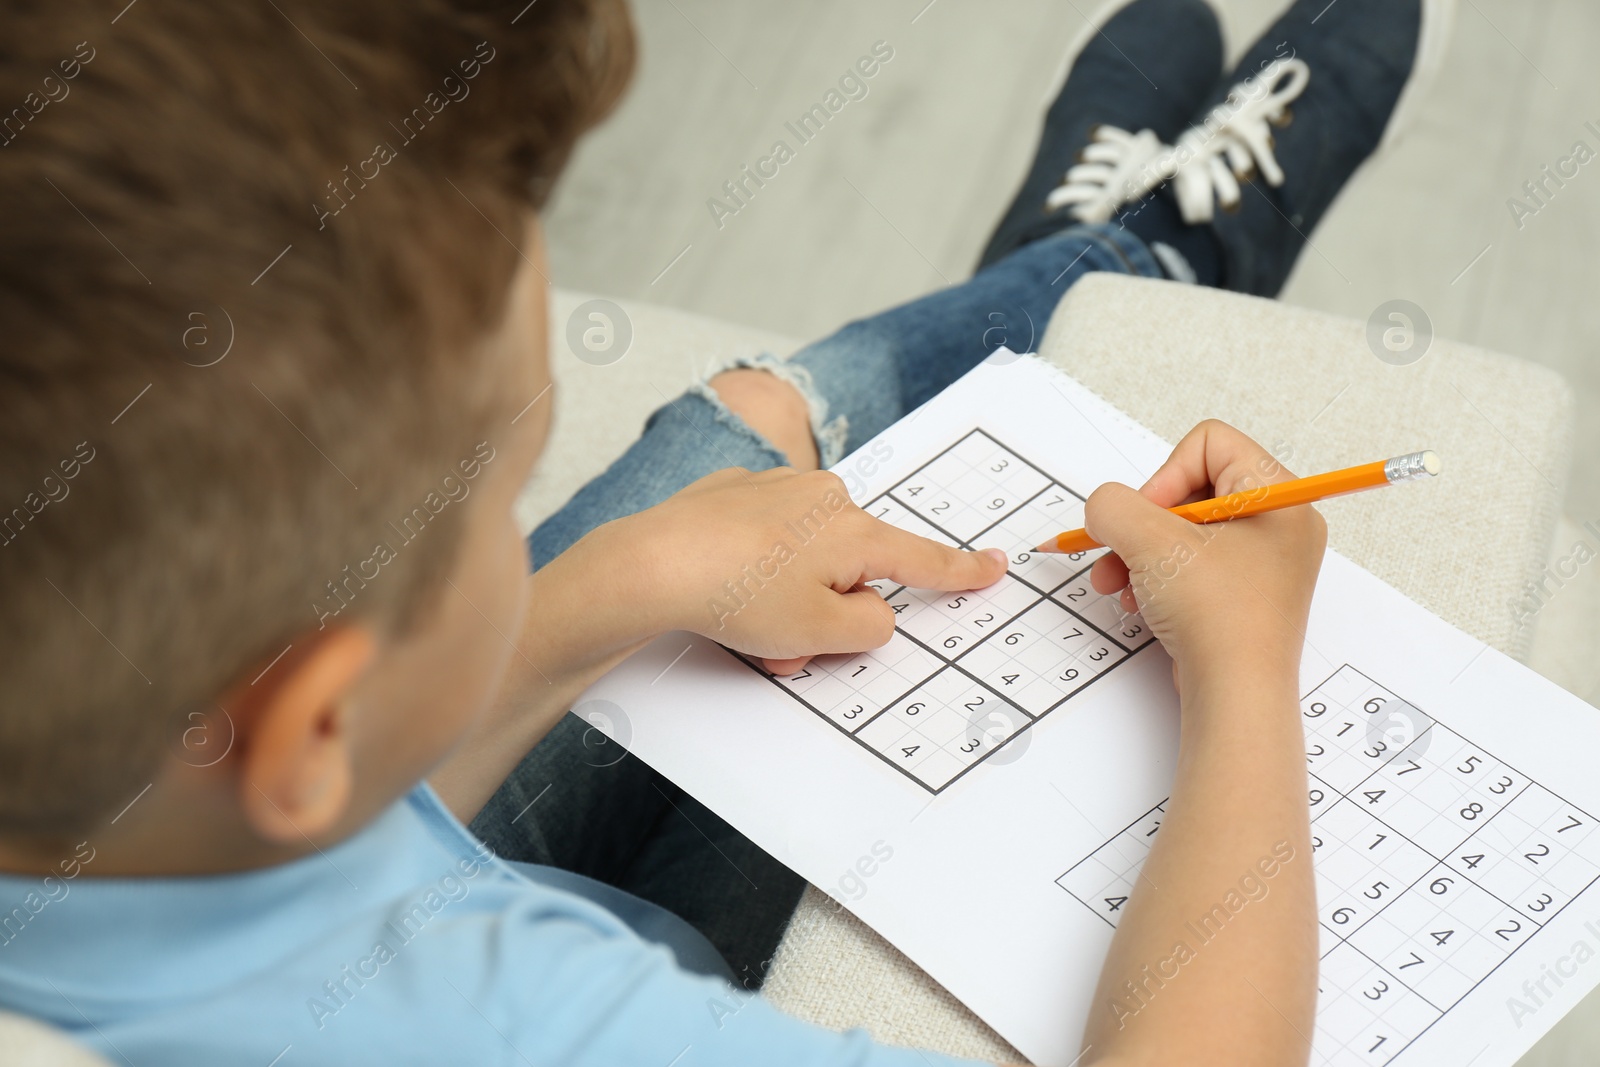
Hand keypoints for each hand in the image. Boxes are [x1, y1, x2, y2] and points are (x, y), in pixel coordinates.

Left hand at [622, 467, 1007, 673]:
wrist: (652, 563)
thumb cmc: (736, 595)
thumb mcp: (822, 632)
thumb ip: (869, 626)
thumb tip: (869, 609)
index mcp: (854, 530)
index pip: (921, 559)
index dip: (960, 571)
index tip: (994, 566)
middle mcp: (823, 498)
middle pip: (851, 568)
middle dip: (827, 609)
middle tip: (789, 640)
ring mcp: (776, 489)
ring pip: (804, 560)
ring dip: (787, 598)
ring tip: (746, 622)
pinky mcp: (734, 493)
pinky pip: (766, 541)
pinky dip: (753, 571)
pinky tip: (719, 585)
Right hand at [1085, 421, 1325, 685]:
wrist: (1236, 696)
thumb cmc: (1219, 619)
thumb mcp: (1150, 543)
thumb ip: (1112, 505)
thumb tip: (1103, 507)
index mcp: (1279, 496)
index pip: (1210, 443)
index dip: (1165, 473)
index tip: (1148, 517)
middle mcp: (1278, 524)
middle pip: (1190, 488)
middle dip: (1142, 522)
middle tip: (1119, 548)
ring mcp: (1261, 562)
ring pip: (1182, 530)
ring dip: (1138, 552)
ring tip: (1116, 583)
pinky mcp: (1240, 594)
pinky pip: (1189, 564)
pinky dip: (1155, 577)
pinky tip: (1137, 602)